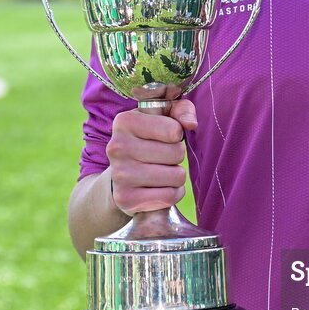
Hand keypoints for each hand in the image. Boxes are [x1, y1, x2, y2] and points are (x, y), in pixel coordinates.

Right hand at [106, 99, 197, 213]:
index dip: (177, 134)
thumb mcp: (164, 117)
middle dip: (177, 156)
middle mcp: (117, 147)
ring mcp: (120, 175)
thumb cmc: (149, 140)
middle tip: (162, 157)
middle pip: (177, 153)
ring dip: (175, 175)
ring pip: (176, 176)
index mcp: (124, 122)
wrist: (121, 176)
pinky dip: (172, 193)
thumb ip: (182, 110)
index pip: (174, 130)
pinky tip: (159, 187)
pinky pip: (169, 196)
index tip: (164, 137)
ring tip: (161, 171)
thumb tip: (191, 124)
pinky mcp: (126, 199)